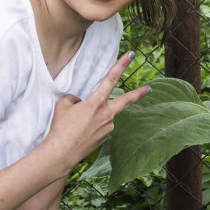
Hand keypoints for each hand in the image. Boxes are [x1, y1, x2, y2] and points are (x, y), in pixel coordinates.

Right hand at [45, 52, 148, 169]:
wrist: (60, 154)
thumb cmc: (60, 128)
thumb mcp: (63, 105)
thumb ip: (74, 98)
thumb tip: (80, 102)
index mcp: (96, 103)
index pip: (110, 79)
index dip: (121, 65)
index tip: (130, 55)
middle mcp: (106, 115)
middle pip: (126, 101)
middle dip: (138, 94)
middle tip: (149, 88)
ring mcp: (107, 127)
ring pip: (105, 114)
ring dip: (95, 115)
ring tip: (77, 125)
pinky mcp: (105, 138)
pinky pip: (100, 125)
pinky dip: (92, 125)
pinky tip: (81, 131)